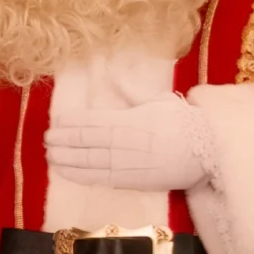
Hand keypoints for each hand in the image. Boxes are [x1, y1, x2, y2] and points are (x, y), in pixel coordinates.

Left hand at [44, 93, 213, 192]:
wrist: (208, 151)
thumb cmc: (183, 122)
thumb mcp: (157, 99)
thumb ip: (131, 89)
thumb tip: (112, 72)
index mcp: (129, 120)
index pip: (92, 122)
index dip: (71, 123)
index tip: (55, 122)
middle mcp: (124, 143)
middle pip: (86, 143)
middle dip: (63, 142)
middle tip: (45, 140)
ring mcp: (127, 164)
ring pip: (89, 162)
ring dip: (67, 160)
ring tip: (50, 157)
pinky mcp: (133, 181)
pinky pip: (101, 179)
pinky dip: (82, 176)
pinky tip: (67, 174)